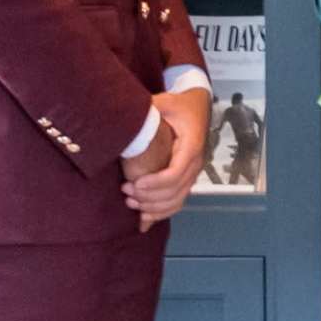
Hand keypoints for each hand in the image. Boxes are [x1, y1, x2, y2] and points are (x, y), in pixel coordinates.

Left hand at [122, 86, 211, 227]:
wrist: (196, 105)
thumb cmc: (178, 104)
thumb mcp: (163, 102)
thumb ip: (146, 111)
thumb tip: (123, 119)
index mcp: (191, 145)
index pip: (175, 173)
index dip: (154, 183)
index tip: (134, 183)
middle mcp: (196, 163)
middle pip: (175, 191)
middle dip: (148, 197)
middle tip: (125, 191)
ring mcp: (193, 173)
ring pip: (177, 201)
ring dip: (153, 208)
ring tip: (130, 202)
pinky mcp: (187, 178)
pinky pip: (178, 202)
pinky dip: (162, 213)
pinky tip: (143, 217)